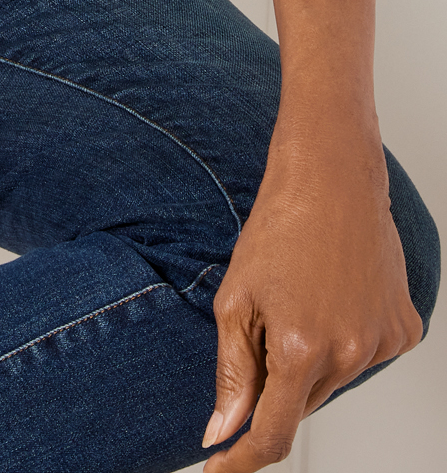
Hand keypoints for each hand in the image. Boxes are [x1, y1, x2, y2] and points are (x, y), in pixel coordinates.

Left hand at [203, 122, 421, 468]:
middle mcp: (350, 355)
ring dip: (312, 359)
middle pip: (303, 403)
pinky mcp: (404, 330)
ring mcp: (382, 344)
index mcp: (301, 349)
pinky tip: (333, 296)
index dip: (243, 460)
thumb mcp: (235, 299)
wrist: (332, 179)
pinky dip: (344, 339)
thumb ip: (233, 374)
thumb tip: (223, 433)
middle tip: (265, 324)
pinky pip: (365, 354)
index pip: (273, 435)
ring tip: (301, 297)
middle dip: (277, 382)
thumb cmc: (278, 228)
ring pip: (334, 380)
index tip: (220, 469)